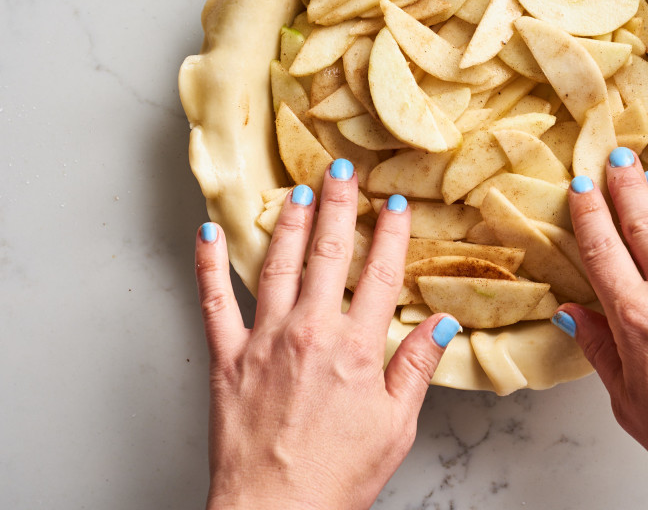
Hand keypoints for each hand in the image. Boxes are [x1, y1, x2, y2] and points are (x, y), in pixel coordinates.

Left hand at [195, 159, 459, 509]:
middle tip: (339, 169)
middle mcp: (310, 332)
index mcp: (357, 349)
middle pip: (328, 255)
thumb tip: (441, 324)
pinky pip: (213, 300)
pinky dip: (207, 264)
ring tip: (294, 190)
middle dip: (336, 205)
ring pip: (276, 264)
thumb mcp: (396, 426)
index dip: (389, 234)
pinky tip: (206, 232)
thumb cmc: (337, 477)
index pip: (379, 275)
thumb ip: (416, 367)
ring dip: (287, 222)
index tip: (393, 204)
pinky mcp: (227, 357)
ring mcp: (264, 340)